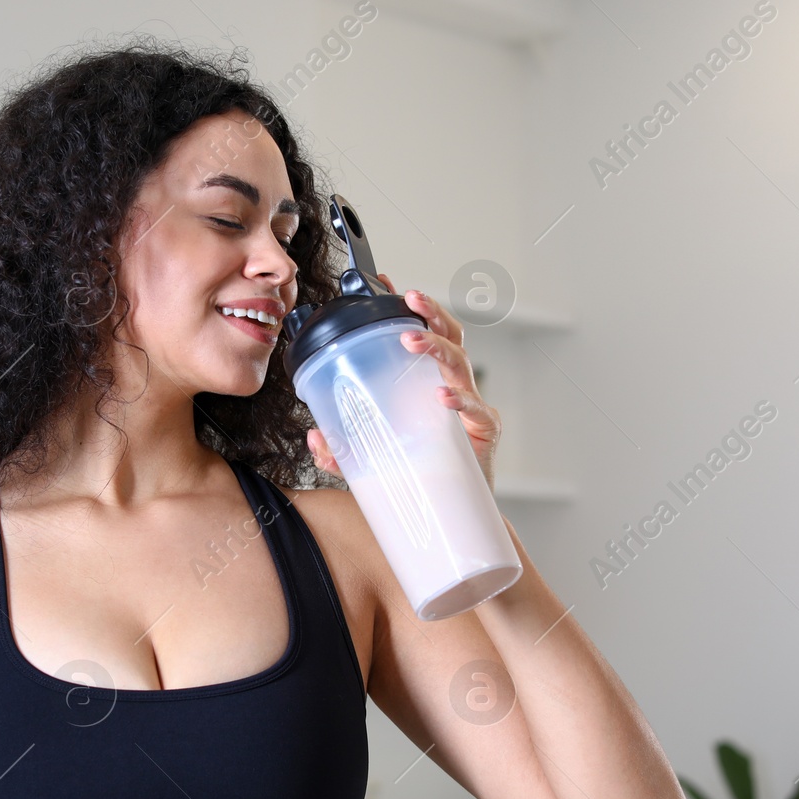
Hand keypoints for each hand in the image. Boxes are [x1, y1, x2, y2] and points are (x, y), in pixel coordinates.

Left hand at [307, 273, 502, 489]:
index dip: (409, 309)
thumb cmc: (418, 475)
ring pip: (460, 364)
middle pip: (449, 337)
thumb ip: (341, 450)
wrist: (449, 516)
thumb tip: (315, 437)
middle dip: (431, 313)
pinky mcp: (483, 432)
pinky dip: (459, 401)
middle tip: (409, 298)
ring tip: (412, 339)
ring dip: (436, 346)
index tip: (386, 283)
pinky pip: (475, 410)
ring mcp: (469, 407)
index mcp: (426, 384)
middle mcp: (451, 387)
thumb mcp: (370, 459)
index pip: (422, 335)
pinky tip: (442, 397)